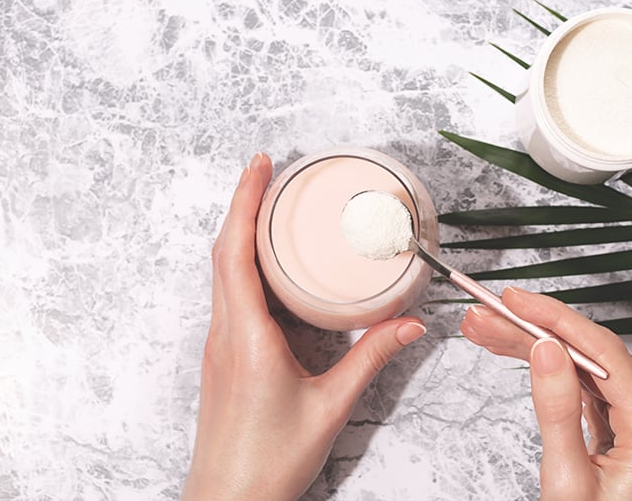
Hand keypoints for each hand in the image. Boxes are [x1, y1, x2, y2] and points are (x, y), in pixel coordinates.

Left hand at [182, 153, 426, 500]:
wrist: (227, 499)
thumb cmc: (269, 461)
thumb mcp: (331, 406)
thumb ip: (372, 359)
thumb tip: (411, 325)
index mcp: (247, 337)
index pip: (235, 252)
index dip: (244, 202)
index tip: (259, 165)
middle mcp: (225, 332)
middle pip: (223, 251)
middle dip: (243, 204)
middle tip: (269, 171)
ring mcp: (219, 344)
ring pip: (222, 272)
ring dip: (240, 232)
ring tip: (269, 206)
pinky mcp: (224, 355)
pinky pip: (228, 294)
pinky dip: (243, 264)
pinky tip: (268, 265)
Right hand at [461, 287, 631, 500]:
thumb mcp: (566, 481)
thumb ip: (557, 412)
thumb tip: (546, 350)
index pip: (602, 352)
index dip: (554, 318)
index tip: (513, 300)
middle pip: (589, 355)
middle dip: (531, 331)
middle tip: (483, 316)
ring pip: (583, 367)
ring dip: (533, 346)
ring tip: (484, 331)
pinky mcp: (626, 427)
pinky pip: (586, 387)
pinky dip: (550, 371)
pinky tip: (517, 353)